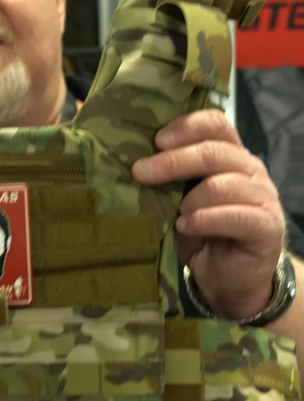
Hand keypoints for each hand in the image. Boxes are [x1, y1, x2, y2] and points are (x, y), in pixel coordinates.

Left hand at [132, 109, 284, 318]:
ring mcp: (263, 197)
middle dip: (172, 160)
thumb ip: (165, 181)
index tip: (155, 140)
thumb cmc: (199, 234)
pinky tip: (187, 226)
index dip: (186, 127)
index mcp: (229, 155)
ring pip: (223, 184)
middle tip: (140, 172)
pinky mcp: (267, 227)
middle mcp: (249, 170)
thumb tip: (132, 166)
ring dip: (190, 199)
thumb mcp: (177, 202)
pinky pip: (237, 216)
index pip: (215, 123)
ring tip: (175, 215)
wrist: (228, 277)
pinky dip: (205, 220)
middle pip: (214, 151)